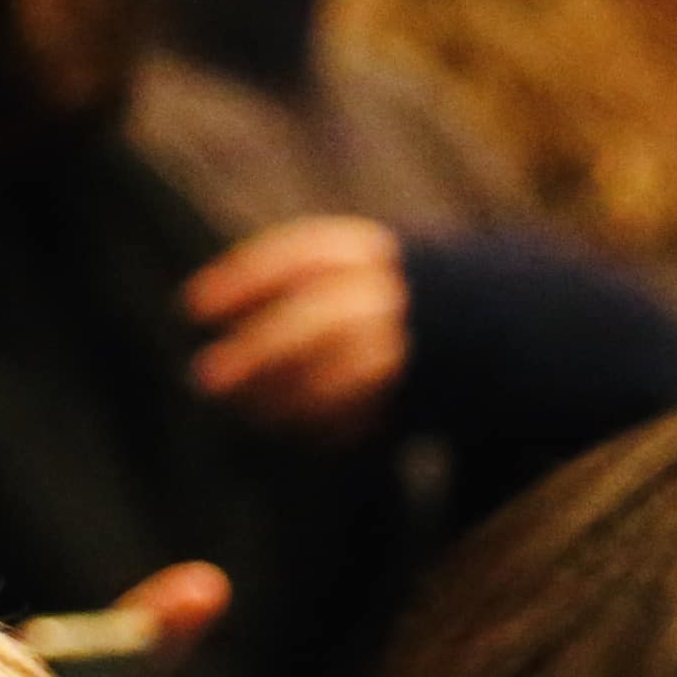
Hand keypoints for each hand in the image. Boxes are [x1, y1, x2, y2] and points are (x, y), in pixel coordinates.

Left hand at [185, 216, 412, 435]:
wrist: (483, 322)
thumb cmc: (387, 291)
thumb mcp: (350, 263)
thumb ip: (292, 281)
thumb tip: (207, 310)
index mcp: (367, 252)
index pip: (296, 257)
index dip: (240, 281)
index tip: (194, 307)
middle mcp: (388, 296)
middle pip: (312, 323)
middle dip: (255, 351)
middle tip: (206, 377)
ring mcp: (407, 347)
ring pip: (333, 378)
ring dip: (278, 397)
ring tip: (240, 407)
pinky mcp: (417, 394)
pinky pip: (358, 415)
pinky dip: (316, 424)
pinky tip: (283, 423)